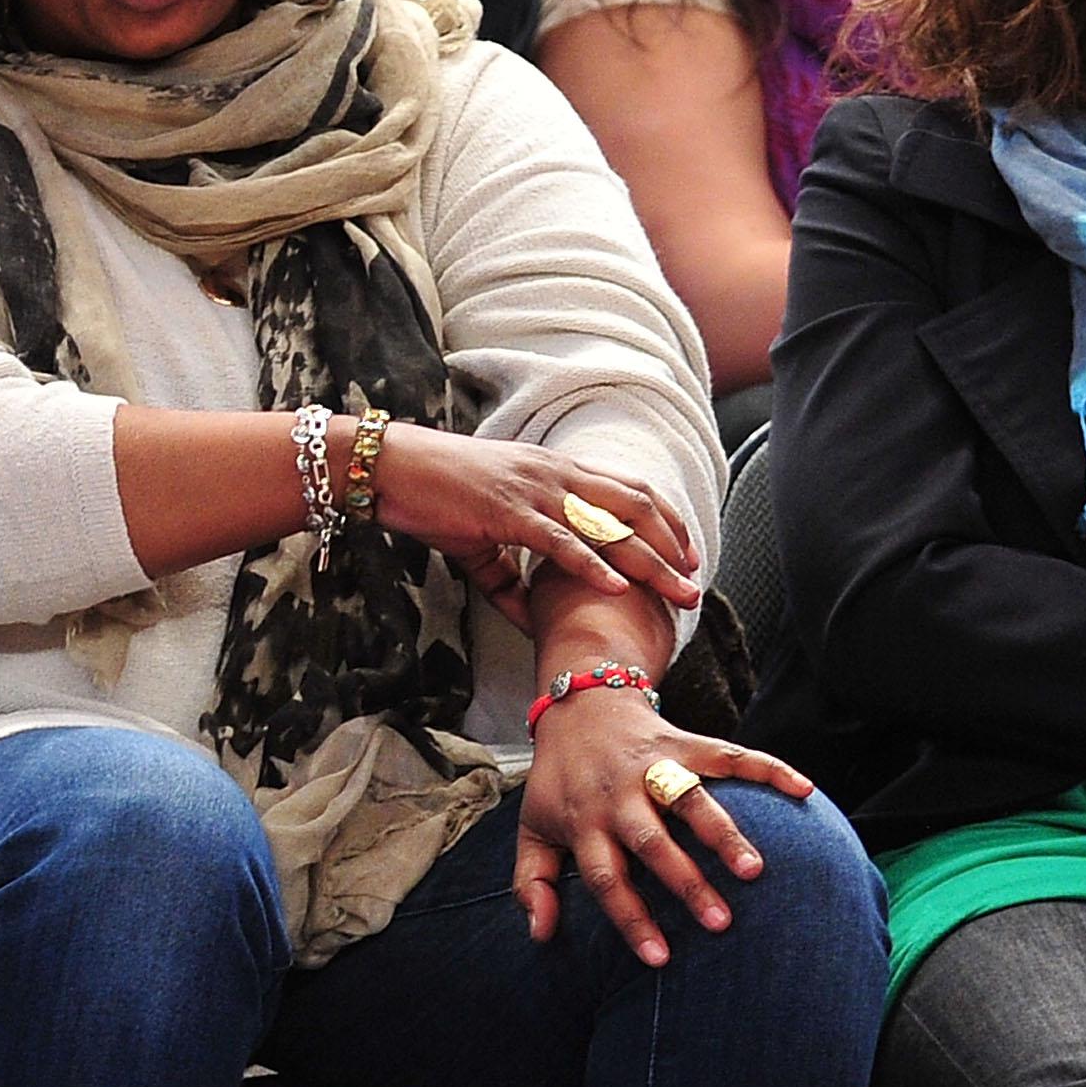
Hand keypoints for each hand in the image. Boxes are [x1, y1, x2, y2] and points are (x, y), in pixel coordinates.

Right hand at [366, 422, 699, 628]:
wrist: (391, 468)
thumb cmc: (433, 497)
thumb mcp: (479, 540)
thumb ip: (509, 580)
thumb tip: (529, 618)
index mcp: (554, 471)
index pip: (627, 490)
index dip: (663, 521)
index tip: (685, 553)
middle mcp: (555, 474)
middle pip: (634, 507)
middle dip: (670, 547)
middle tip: (694, 582)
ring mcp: (534, 491)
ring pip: (608, 525)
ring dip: (648, 561)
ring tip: (676, 591)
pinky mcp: (507, 511)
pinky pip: (558, 540)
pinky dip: (591, 565)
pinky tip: (615, 588)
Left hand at [514, 701, 813, 967]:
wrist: (579, 707)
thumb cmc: (559, 783)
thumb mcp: (531, 829)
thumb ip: (532, 884)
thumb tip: (540, 936)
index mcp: (585, 823)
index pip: (607, 878)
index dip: (631, 918)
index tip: (659, 958)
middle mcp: (621, 795)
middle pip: (653, 842)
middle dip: (686, 882)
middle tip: (720, 923)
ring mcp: (655, 766)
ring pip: (693, 800)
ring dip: (724, 834)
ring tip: (755, 871)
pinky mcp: (686, 742)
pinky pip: (731, 755)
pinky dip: (767, 769)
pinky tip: (802, 790)